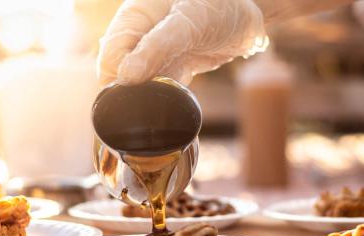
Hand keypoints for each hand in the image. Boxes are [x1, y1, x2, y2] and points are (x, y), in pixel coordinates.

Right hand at [97, 0, 266, 86]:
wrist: (251, 12)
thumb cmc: (220, 4)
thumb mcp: (187, 22)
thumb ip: (156, 48)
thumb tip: (126, 76)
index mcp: (136, 14)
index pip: (112, 50)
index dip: (115, 74)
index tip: (128, 92)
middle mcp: (142, 33)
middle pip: (122, 67)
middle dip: (129, 86)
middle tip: (145, 99)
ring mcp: (157, 50)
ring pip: (140, 79)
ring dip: (148, 92)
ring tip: (163, 93)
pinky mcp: (173, 63)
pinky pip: (160, 84)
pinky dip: (164, 92)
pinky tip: (174, 94)